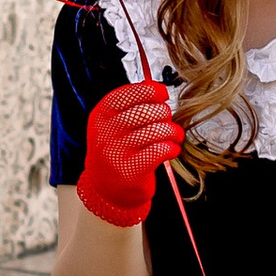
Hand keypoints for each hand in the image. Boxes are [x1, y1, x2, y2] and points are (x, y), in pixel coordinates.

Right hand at [76, 78, 184, 228]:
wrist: (107, 190)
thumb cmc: (116, 151)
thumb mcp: (112, 126)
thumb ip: (130, 106)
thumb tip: (154, 85)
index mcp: (100, 116)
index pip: (127, 94)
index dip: (149, 91)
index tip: (162, 94)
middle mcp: (105, 133)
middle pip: (146, 111)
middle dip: (164, 113)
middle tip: (167, 120)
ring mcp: (116, 152)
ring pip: (157, 130)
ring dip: (173, 131)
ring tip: (175, 135)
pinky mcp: (131, 170)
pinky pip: (161, 150)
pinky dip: (172, 147)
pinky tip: (171, 149)